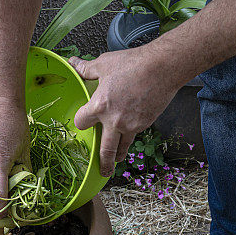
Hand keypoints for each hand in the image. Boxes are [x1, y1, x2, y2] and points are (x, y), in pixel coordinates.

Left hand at [68, 47, 180, 176]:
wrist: (162, 68)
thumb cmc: (133, 64)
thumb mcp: (104, 64)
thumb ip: (86, 69)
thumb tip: (73, 64)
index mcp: (100, 106)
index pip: (81, 122)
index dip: (80, 121)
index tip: (83, 121)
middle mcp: (114, 121)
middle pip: (105, 150)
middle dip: (103, 163)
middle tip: (102, 170)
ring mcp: (131, 125)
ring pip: (122, 147)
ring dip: (118, 156)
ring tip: (116, 160)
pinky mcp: (144, 124)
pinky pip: (134, 135)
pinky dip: (131, 136)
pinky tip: (130, 132)